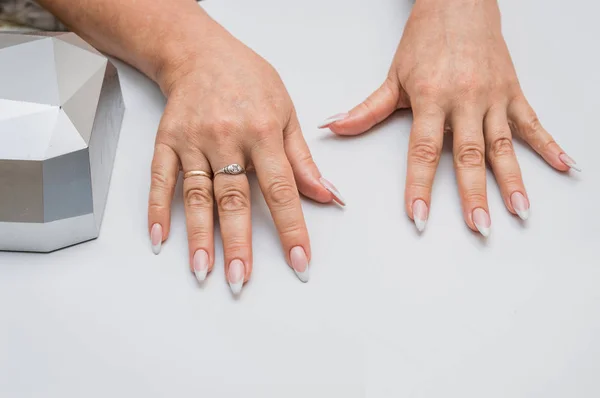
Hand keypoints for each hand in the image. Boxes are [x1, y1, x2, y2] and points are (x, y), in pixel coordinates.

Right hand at [148, 21, 342, 293]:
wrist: (200, 53)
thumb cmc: (248, 80)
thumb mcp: (286, 112)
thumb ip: (302, 159)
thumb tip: (327, 195)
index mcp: (262, 131)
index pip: (281, 189)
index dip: (291, 228)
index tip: (299, 262)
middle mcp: (226, 138)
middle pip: (233, 198)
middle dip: (237, 244)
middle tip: (240, 280)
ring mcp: (192, 141)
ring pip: (196, 195)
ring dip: (198, 236)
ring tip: (202, 271)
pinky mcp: (166, 141)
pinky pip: (159, 179)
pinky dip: (157, 209)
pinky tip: (159, 238)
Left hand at [321, 0, 578, 235]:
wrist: (459, 3)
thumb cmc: (426, 39)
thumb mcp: (394, 77)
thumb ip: (367, 109)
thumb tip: (334, 127)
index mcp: (432, 97)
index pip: (424, 150)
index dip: (420, 186)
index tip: (419, 216)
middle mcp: (465, 98)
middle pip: (469, 154)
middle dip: (474, 193)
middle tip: (479, 226)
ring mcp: (493, 96)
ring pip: (503, 144)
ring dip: (513, 180)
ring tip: (519, 211)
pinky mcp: (513, 91)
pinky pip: (532, 122)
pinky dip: (549, 145)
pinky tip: (563, 166)